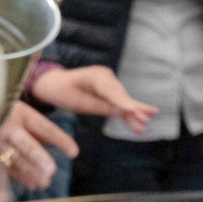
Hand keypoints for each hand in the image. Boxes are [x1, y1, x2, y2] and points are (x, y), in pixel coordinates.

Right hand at [0, 101, 78, 189]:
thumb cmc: (8, 115)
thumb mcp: (25, 116)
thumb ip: (40, 131)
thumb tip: (59, 145)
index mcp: (21, 113)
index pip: (44, 128)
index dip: (60, 139)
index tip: (74, 152)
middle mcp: (7, 127)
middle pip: (25, 143)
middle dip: (38, 157)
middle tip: (51, 170)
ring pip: (15, 158)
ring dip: (30, 171)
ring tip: (45, 182)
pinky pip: (5, 166)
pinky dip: (19, 176)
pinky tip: (32, 184)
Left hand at [31, 66, 158, 134]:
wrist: (56, 84)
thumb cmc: (63, 91)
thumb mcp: (77, 101)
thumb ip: (99, 106)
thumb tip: (122, 113)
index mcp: (95, 75)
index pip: (111, 90)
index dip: (123, 101)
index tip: (133, 110)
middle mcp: (106, 76)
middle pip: (121, 95)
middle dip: (133, 109)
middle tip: (146, 119)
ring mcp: (110, 83)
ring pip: (124, 101)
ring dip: (134, 114)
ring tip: (145, 125)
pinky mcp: (111, 92)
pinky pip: (120, 104)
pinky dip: (128, 114)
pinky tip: (140, 124)